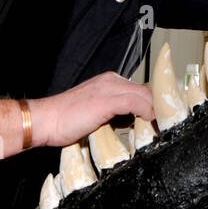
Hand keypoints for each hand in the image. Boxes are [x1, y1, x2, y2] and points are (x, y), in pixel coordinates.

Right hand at [31, 71, 153, 147]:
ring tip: (156, 127)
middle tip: (161, 125)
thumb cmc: (65, 121)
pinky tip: (148, 122)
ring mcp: (109, 89)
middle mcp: (111, 81)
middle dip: (156, 107)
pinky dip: (146, 112)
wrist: (45, 121)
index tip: (157, 119)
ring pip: (144, 94)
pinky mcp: (106, 100)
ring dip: (154, 111)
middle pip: (146, 90)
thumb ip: (115, 113)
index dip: (151, 104)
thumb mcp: (96, 114)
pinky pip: (135, 102)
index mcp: (108, 82)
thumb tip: (133, 121)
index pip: (140, 90)